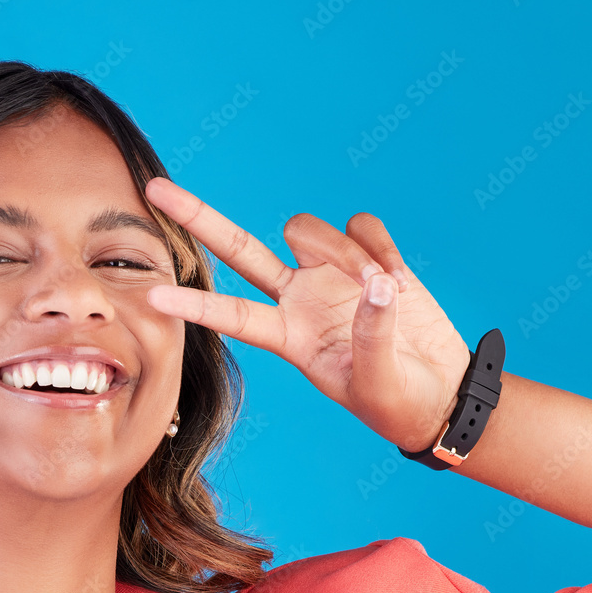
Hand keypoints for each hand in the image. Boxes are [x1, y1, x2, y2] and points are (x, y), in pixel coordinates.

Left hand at [143, 177, 471, 451]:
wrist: (439, 391)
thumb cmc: (399, 403)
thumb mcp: (379, 385)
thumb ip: (373, 337)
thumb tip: (376, 285)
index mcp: (290, 338)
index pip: (233, 317)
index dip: (194, 307)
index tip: (151, 297)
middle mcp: (298, 299)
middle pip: (238, 251)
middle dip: (199, 219)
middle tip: (155, 190)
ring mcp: (329, 276)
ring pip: (306, 229)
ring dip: (342, 250)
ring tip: (381, 288)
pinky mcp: (369, 257)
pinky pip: (360, 224)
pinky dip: (377, 243)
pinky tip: (395, 273)